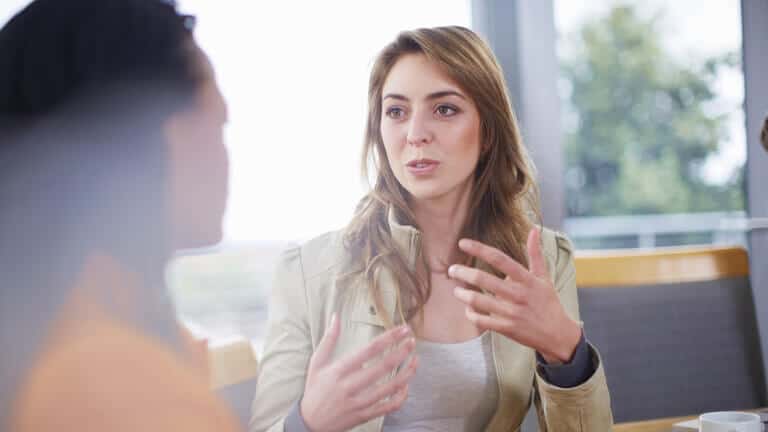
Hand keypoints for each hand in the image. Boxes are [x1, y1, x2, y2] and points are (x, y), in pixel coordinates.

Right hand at [300, 314, 418, 431]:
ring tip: (416, 360)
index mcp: (338, 370)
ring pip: (390, 387)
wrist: (310, 424)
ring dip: (407, 372)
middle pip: (383, 367)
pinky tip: (406, 385)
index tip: (402, 329)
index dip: (388, 338)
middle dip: (402, 352)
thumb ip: (328, 340)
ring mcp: (358, 402)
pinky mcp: (364, 415)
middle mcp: (350, 386)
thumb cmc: (314, 390)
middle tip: (412, 341)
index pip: (369, 350)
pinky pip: (389, 406)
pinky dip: (401, 396)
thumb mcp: (316, 363)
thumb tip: (336, 317)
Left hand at [449, 228, 581, 362]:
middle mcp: (519, 294)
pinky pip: (482, 320)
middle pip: (484, 279)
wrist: (558, 334)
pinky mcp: (507, 329)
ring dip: (463, 294)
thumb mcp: (544, 277)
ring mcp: (512, 312)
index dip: (480, 249)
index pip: (500, 259)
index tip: (463, 243)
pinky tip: (468, 309)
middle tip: (452, 270)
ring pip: (479, 301)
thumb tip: (533, 229)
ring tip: (456, 290)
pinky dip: (471, 314)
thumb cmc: (548, 302)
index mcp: (527, 279)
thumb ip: (535, 253)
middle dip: (463, 273)